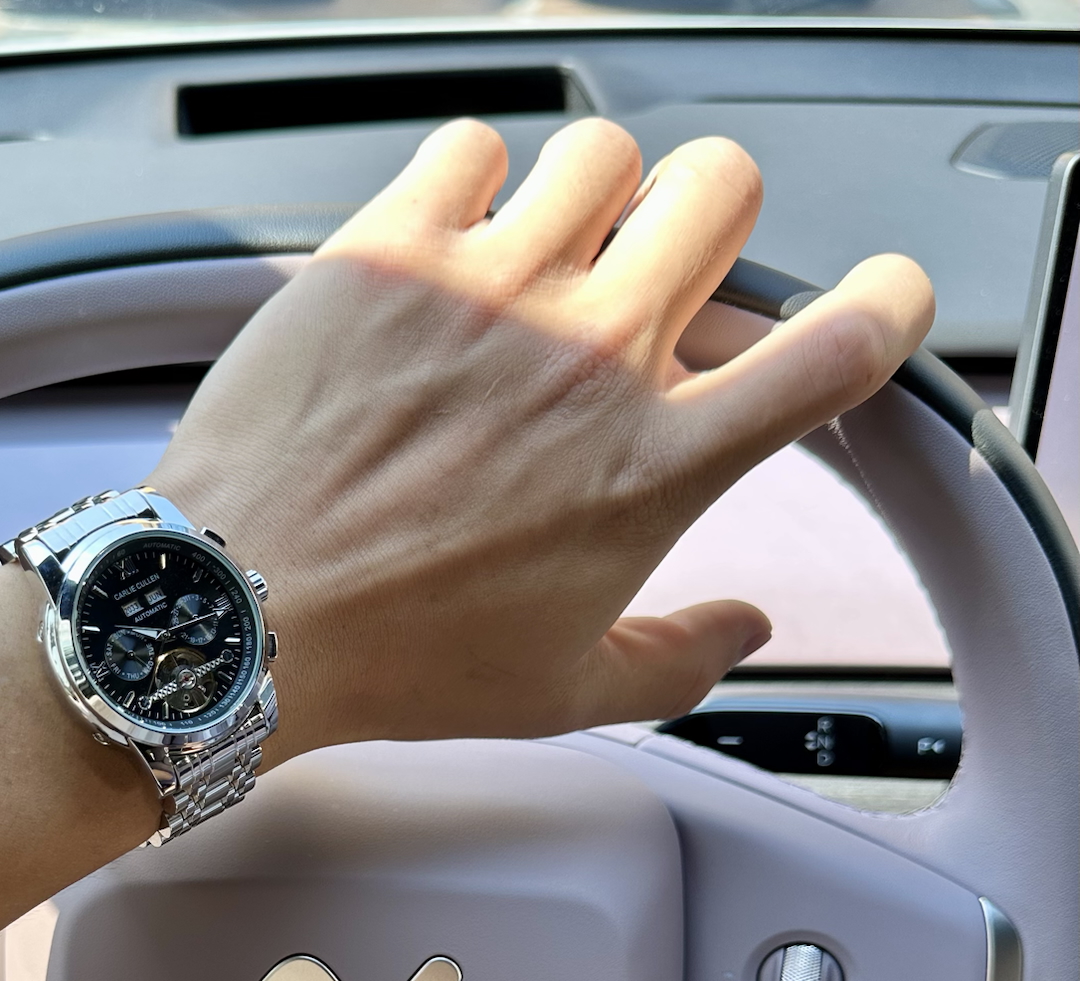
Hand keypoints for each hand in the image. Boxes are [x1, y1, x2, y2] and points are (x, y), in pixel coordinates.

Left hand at [149, 118, 932, 760]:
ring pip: (602, 150)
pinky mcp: (394, 248)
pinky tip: (443, 252)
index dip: (881, 306)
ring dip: (585, 201)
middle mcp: (592, 355)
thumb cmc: (394, 661)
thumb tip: (742, 630)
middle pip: (722, 186)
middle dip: (702, 224)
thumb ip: (678, 659)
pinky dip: (468, 185)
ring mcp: (493, 287)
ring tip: (534, 267)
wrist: (240, 616)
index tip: (860, 312)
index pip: (842, 343)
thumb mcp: (562, 693)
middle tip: (650, 279)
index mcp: (657, 465)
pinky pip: (470, 146)